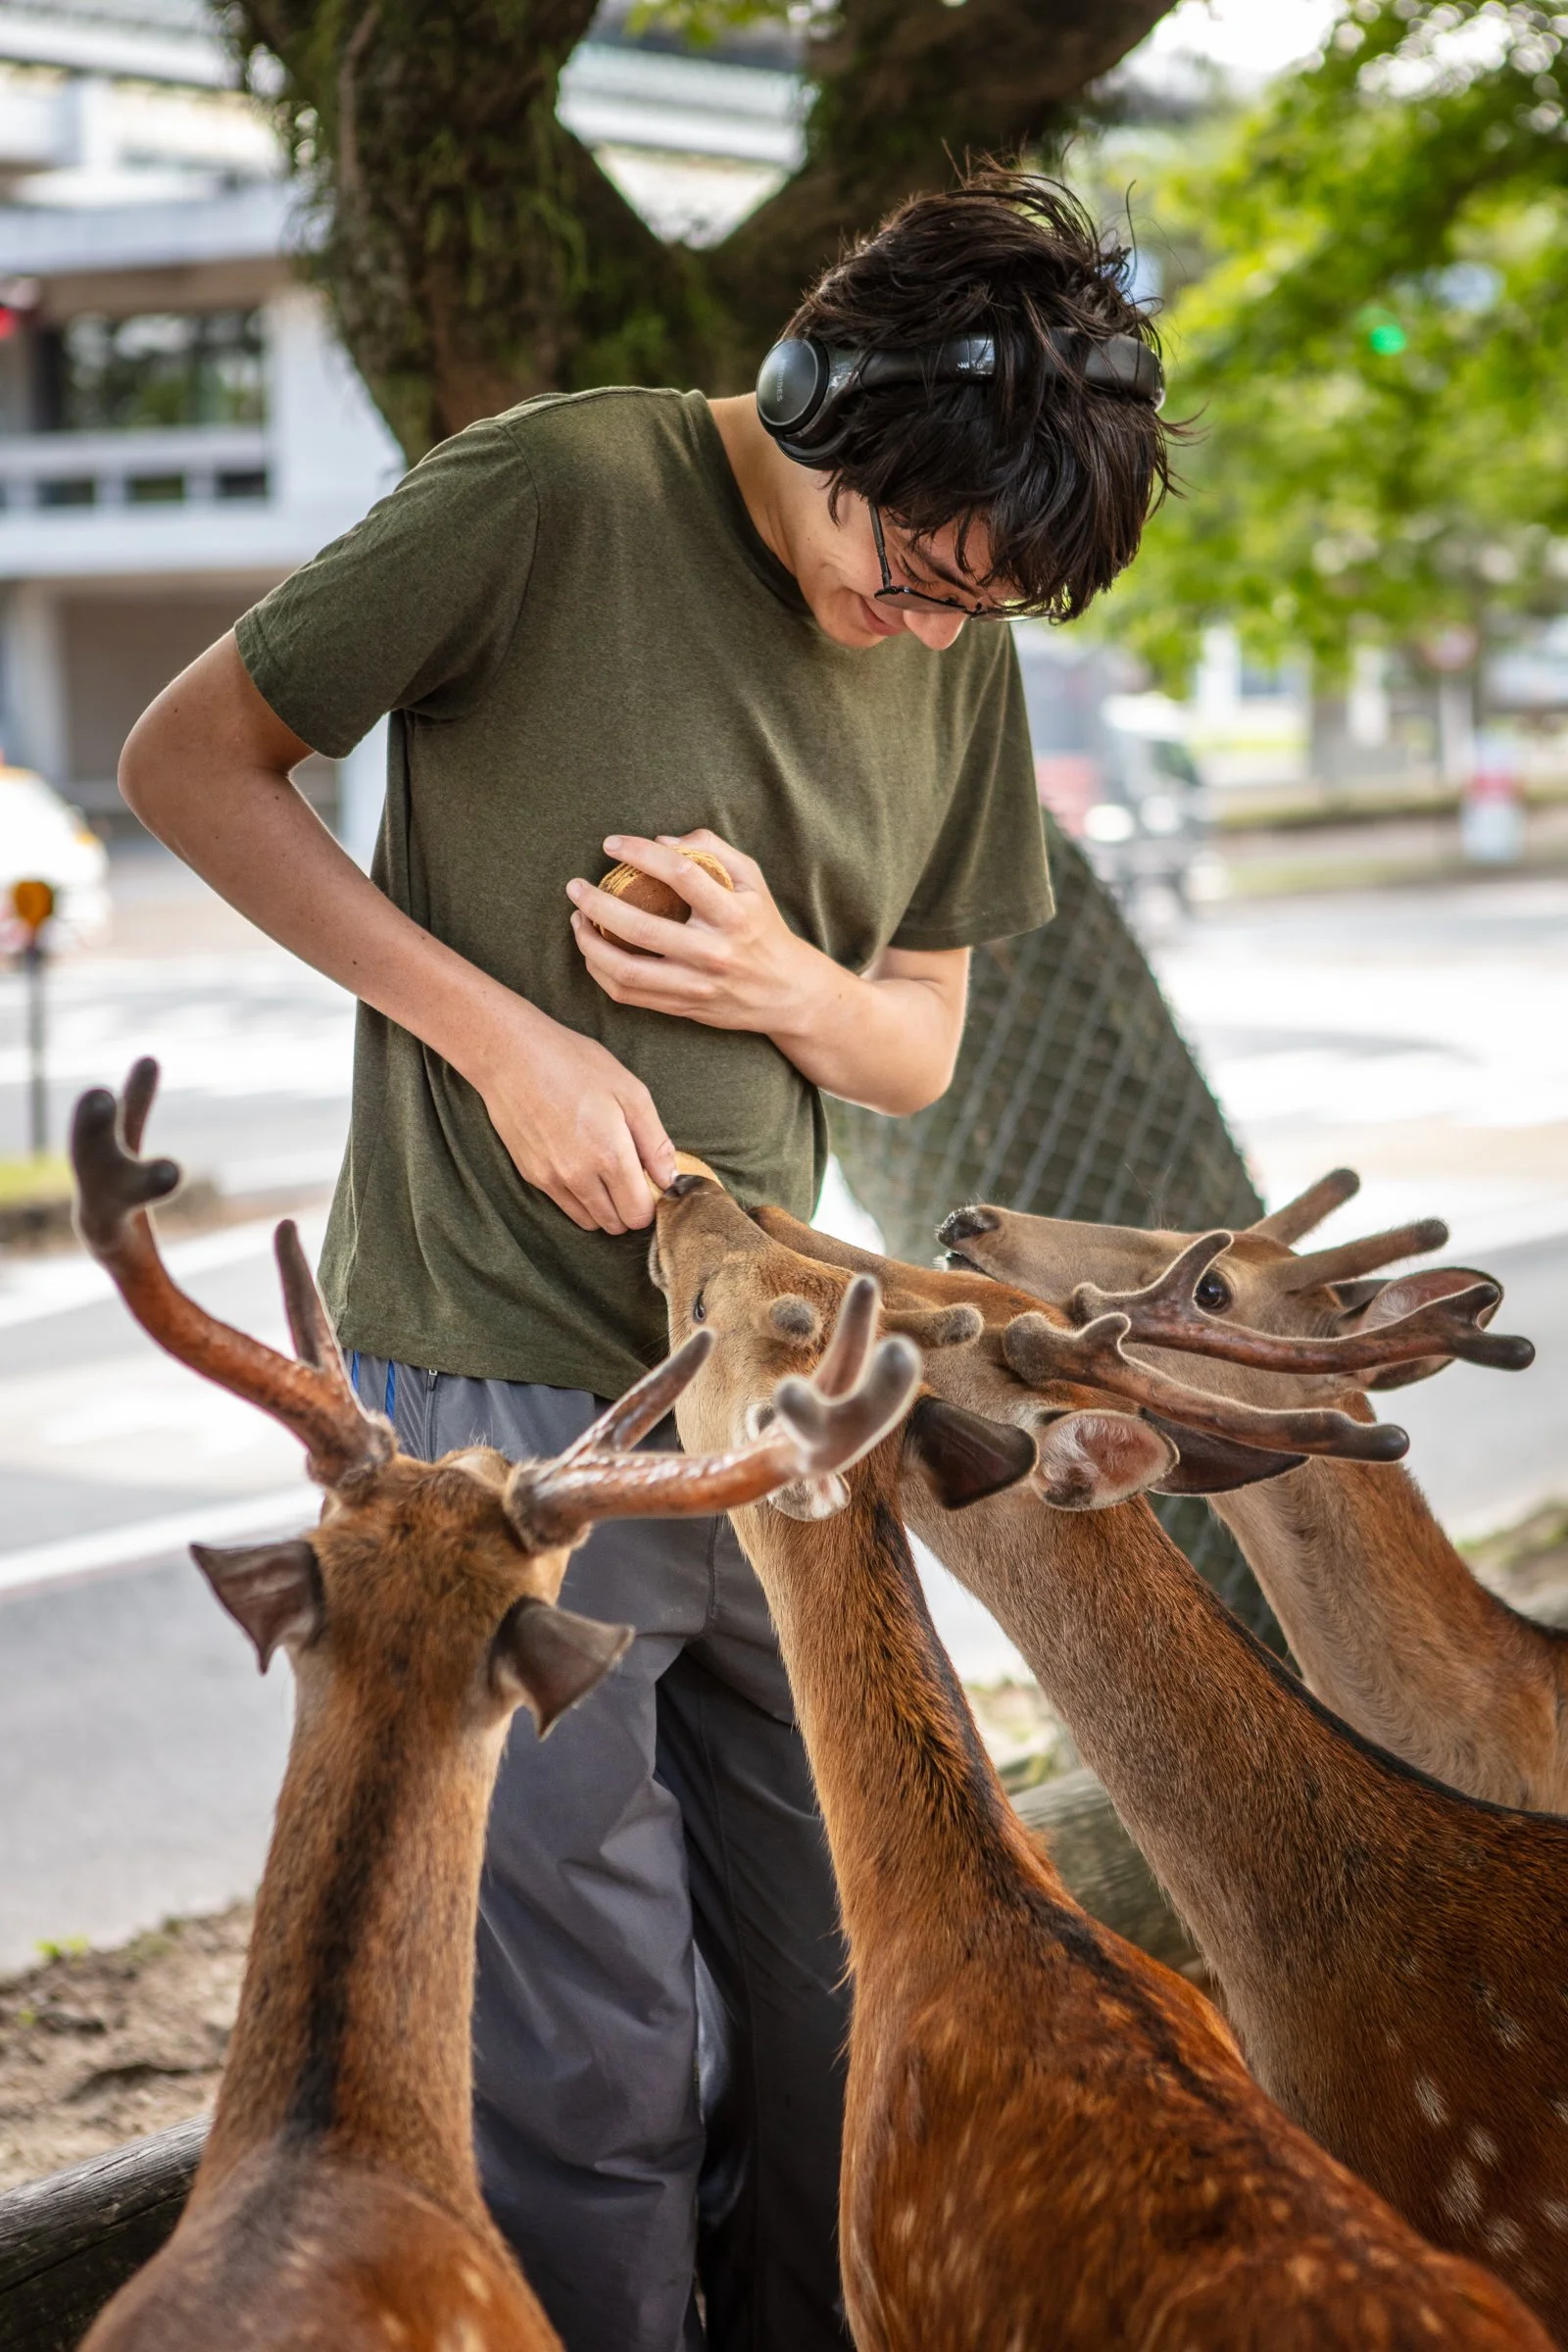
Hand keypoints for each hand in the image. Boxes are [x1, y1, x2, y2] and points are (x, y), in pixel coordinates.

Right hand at [469, 990, 675, 1233]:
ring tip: (606, 1172)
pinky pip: (564, 1206)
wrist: (512, 1056)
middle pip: (615, 1224)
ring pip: (589, 1221)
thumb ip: (655, 1142)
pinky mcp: (531, 1176)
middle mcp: (579, 1177)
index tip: (651, 1181)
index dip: (651, 1203)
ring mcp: (552, 1180)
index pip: (639, 1215)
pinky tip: (581, 1166)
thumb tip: (670, 1180)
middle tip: (631, 1175)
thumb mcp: (631, 1092)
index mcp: (610, 1156)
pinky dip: (580, 1198)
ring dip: (605, 1207)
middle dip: (630, 1208)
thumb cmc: (575, 1065)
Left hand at [567, 830, 824, 1033]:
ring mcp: (695, 986)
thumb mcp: (753, 880)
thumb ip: (713, 849)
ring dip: (590, 945)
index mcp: (733, 915)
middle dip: (597, 904)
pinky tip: (592, 951)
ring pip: (627, 971)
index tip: (611, 844)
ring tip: (577, 921)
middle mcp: (714, 953)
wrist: (786, 992)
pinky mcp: (682, 1008)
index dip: (640, 853)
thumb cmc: (763, 927)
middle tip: (575, 887)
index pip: (681, 874)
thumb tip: (662, 839)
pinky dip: (601, 972)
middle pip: (642, 929)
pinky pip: (628, 995)